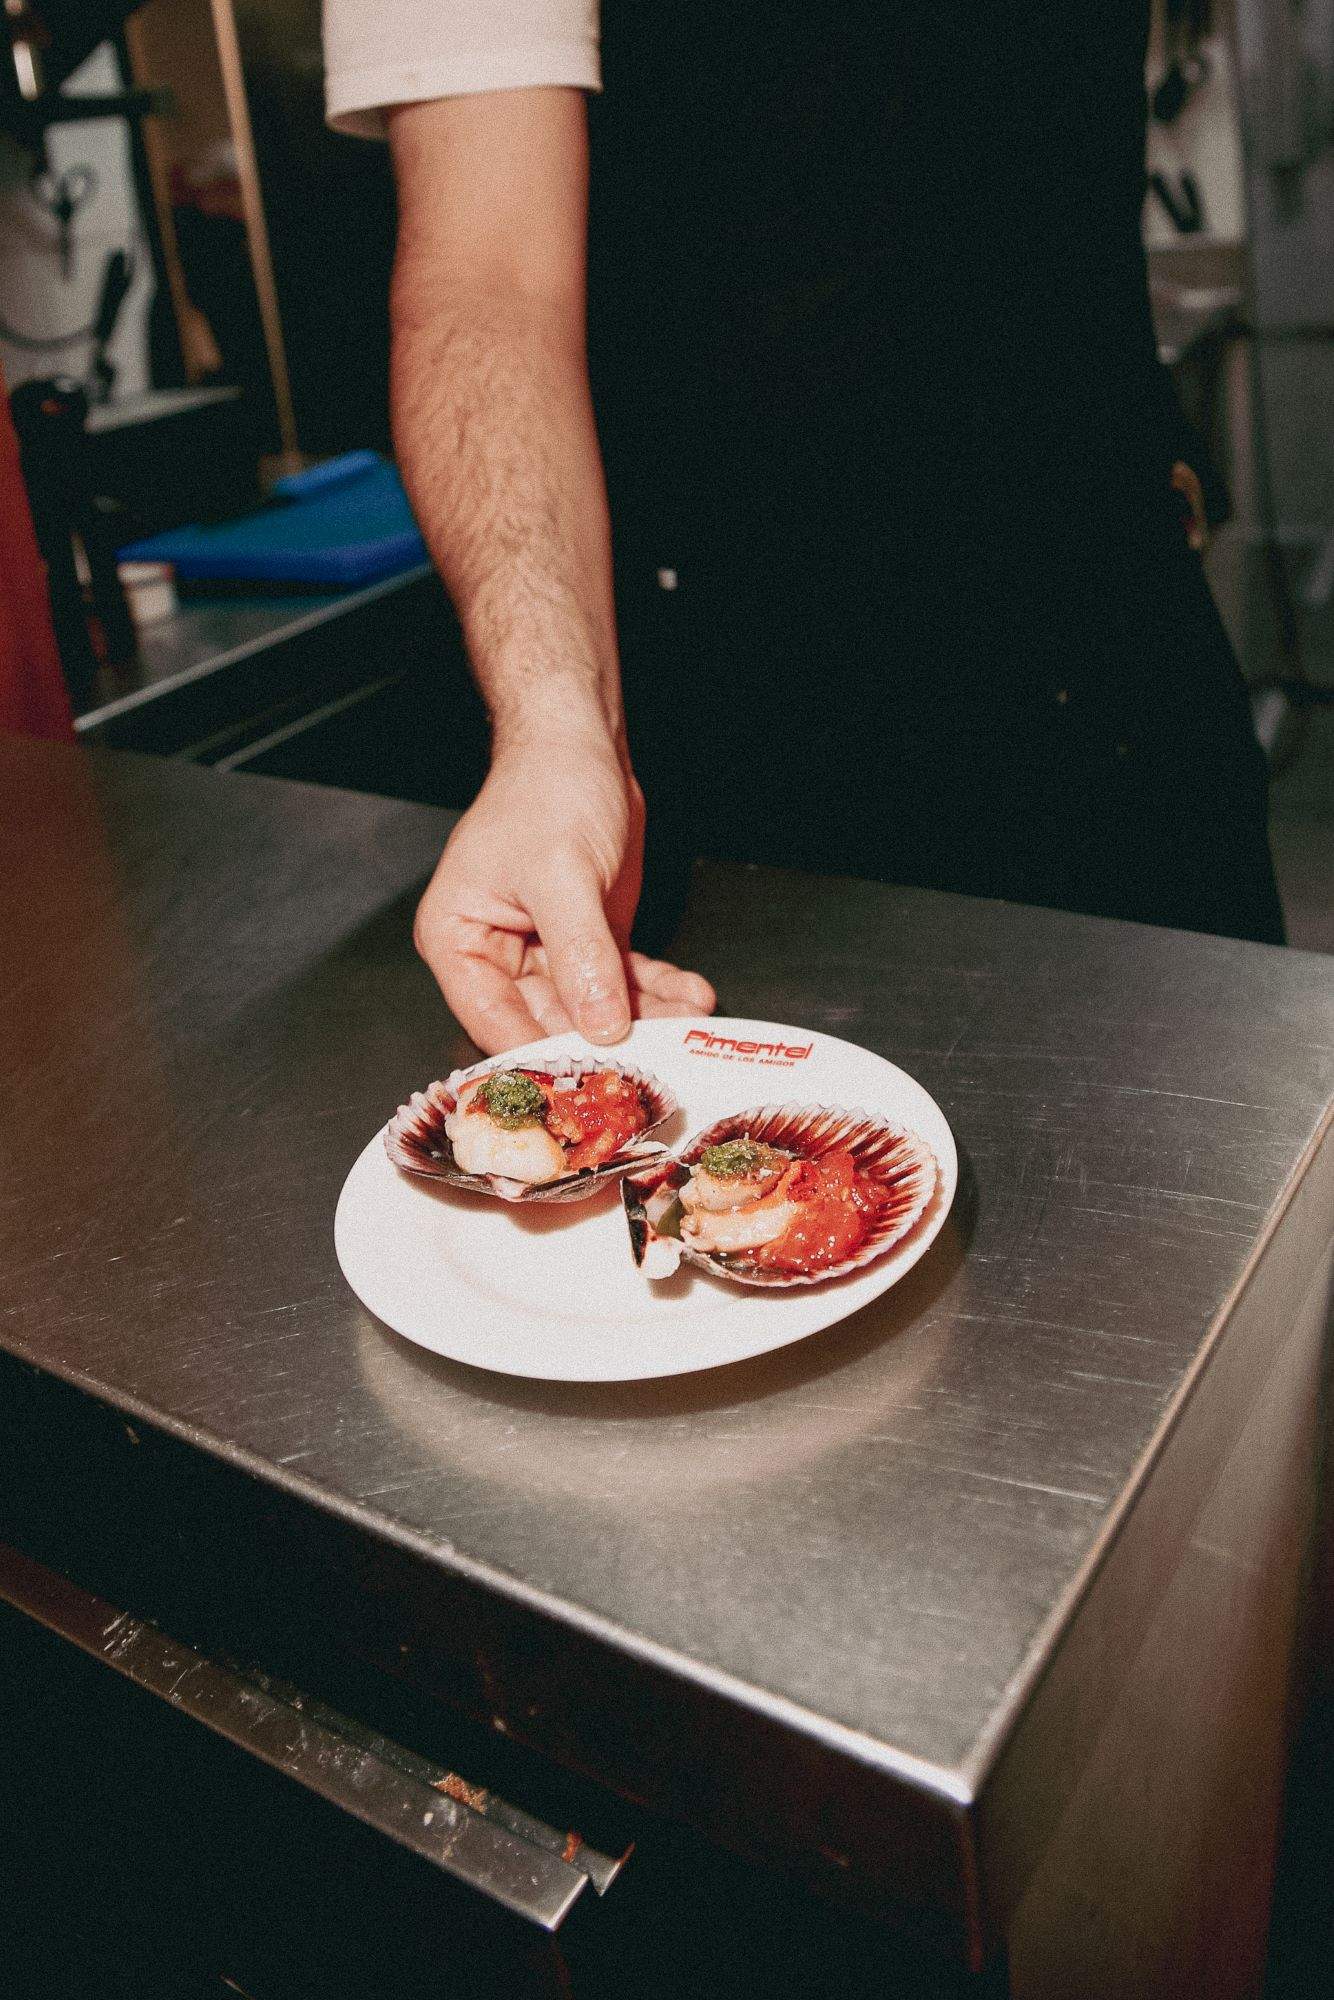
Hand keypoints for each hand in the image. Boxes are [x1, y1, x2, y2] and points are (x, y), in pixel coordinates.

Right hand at [415, 739, 715, 1053]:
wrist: (582, 746)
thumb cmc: (545, 791)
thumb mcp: (560, 875)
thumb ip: (578, 955)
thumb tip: (598, 1025)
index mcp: (459, 941)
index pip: (493, 1022)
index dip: (540, 1054)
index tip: (588, 1080)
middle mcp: (497, 957)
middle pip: (549, 1022)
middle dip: (607, 1038)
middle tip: (656, 1056)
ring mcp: (547, 953)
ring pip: (595, 1007)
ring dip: (644, 1017)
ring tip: (687, 1022)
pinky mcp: (590, 944)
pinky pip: (623, 983)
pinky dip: (658, 991)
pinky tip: (690, 995)